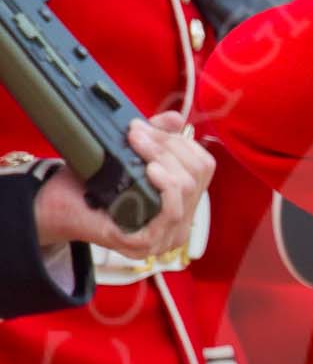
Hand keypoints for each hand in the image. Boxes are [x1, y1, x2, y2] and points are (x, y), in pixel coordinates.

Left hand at [33, 113, 214, 260]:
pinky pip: (171, 212)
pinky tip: (150, 171)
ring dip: (163, 159)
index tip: (149, 127)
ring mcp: (164, 236)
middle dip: (168, 146)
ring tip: (139, 145)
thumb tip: (177, 120)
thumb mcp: (128, 155)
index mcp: (180, 201)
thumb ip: (156, 139)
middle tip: (137, 133)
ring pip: (187, 190)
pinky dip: (164, 186)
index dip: (182, 141)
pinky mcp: (146, 243)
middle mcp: (178, 222)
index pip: (203, 167)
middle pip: (196, 175)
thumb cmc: (91, 183)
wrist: (57, 205)